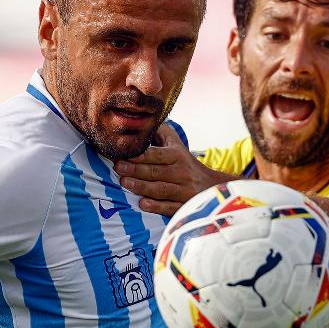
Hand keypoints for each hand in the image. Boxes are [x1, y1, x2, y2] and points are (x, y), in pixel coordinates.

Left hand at [115, 124, 231, 215]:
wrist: (210, 186)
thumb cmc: (184, 162)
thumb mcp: (176, 144)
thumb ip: (159, 132)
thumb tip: (141, 120)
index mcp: (177, 156)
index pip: (157, 155)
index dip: (141, 155)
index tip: (124, 154)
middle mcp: (181, 172)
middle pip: (155, 172)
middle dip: (135, 170)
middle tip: (118, 168)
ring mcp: (183, 190)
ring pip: (160, 189)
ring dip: (142, 187)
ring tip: (124, 183)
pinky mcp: (184, 206)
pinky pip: (169, 207)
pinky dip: (156, 206)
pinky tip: (143, 204)